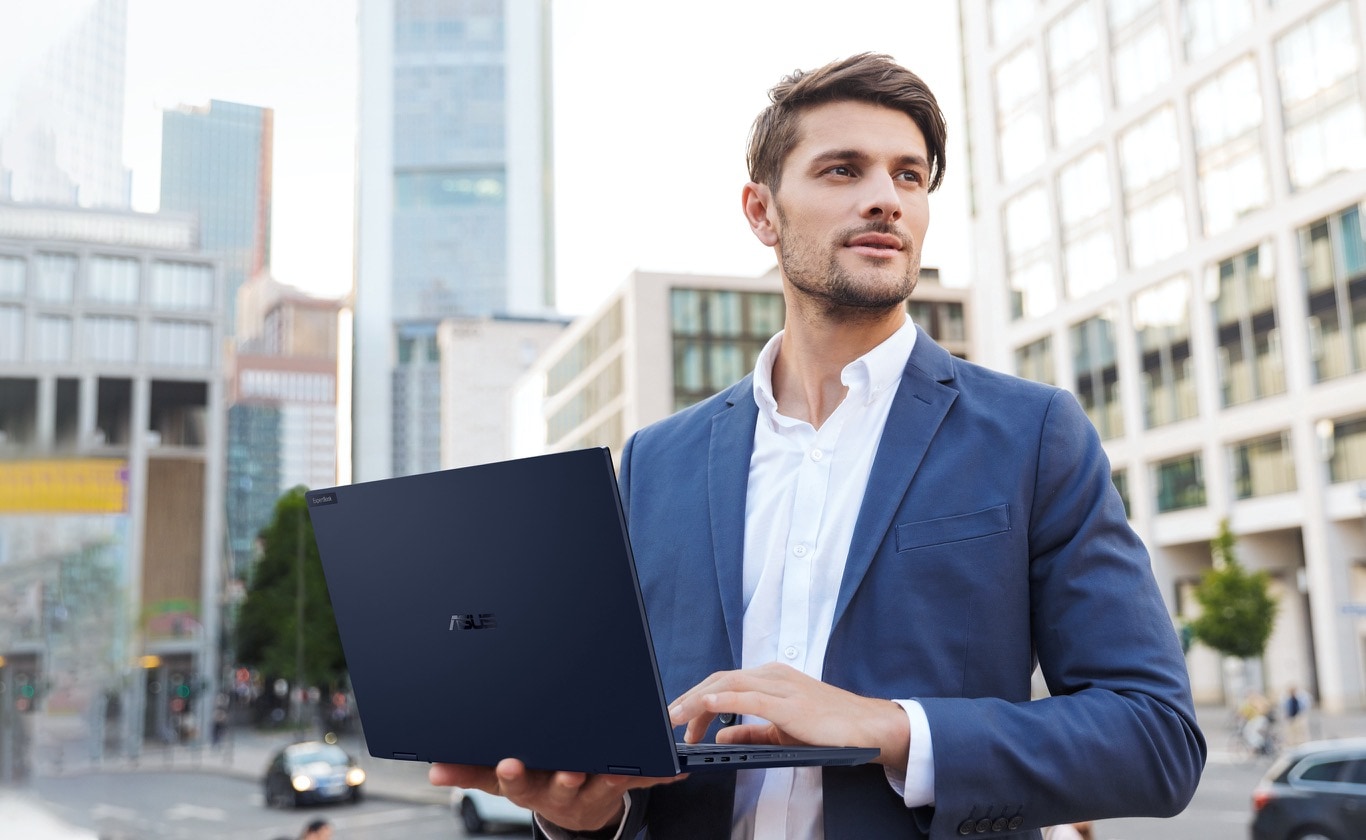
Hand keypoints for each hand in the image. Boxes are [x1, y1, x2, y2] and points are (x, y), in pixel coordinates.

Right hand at [429, 759, 678, 832]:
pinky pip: (639, 779)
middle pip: (559, 784)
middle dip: (562, 777)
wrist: (573, 809)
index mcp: (528, 785)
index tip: (508, 764)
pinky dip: (657, 773)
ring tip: (620, 765)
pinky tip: (674, 768)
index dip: (511, 774)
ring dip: (611, 775)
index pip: (513, 782)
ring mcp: (590, 790)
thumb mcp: (499, 779)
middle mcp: (558, 790)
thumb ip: (467, 770)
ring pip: (600, 782)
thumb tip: (432, 769)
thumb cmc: (533, 780)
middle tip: (567, 770)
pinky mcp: (618, 786)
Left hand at [667, 662, 908, 768]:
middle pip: (719, 680)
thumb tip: (719, 735)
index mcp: (769, 678)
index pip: (723, 683)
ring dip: (698, 700)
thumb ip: (749, 731)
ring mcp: (781, 686)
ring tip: (676, 716)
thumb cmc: (828, 727)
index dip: (696, 699)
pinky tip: (708, 705)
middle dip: (689, 698)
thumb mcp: (780, 730)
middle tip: (667, 719)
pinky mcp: (790, 703)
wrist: (865, 726)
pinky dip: (726, 700)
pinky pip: (752, 698)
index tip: (678, 719)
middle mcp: (772, 676)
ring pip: (729, 685)